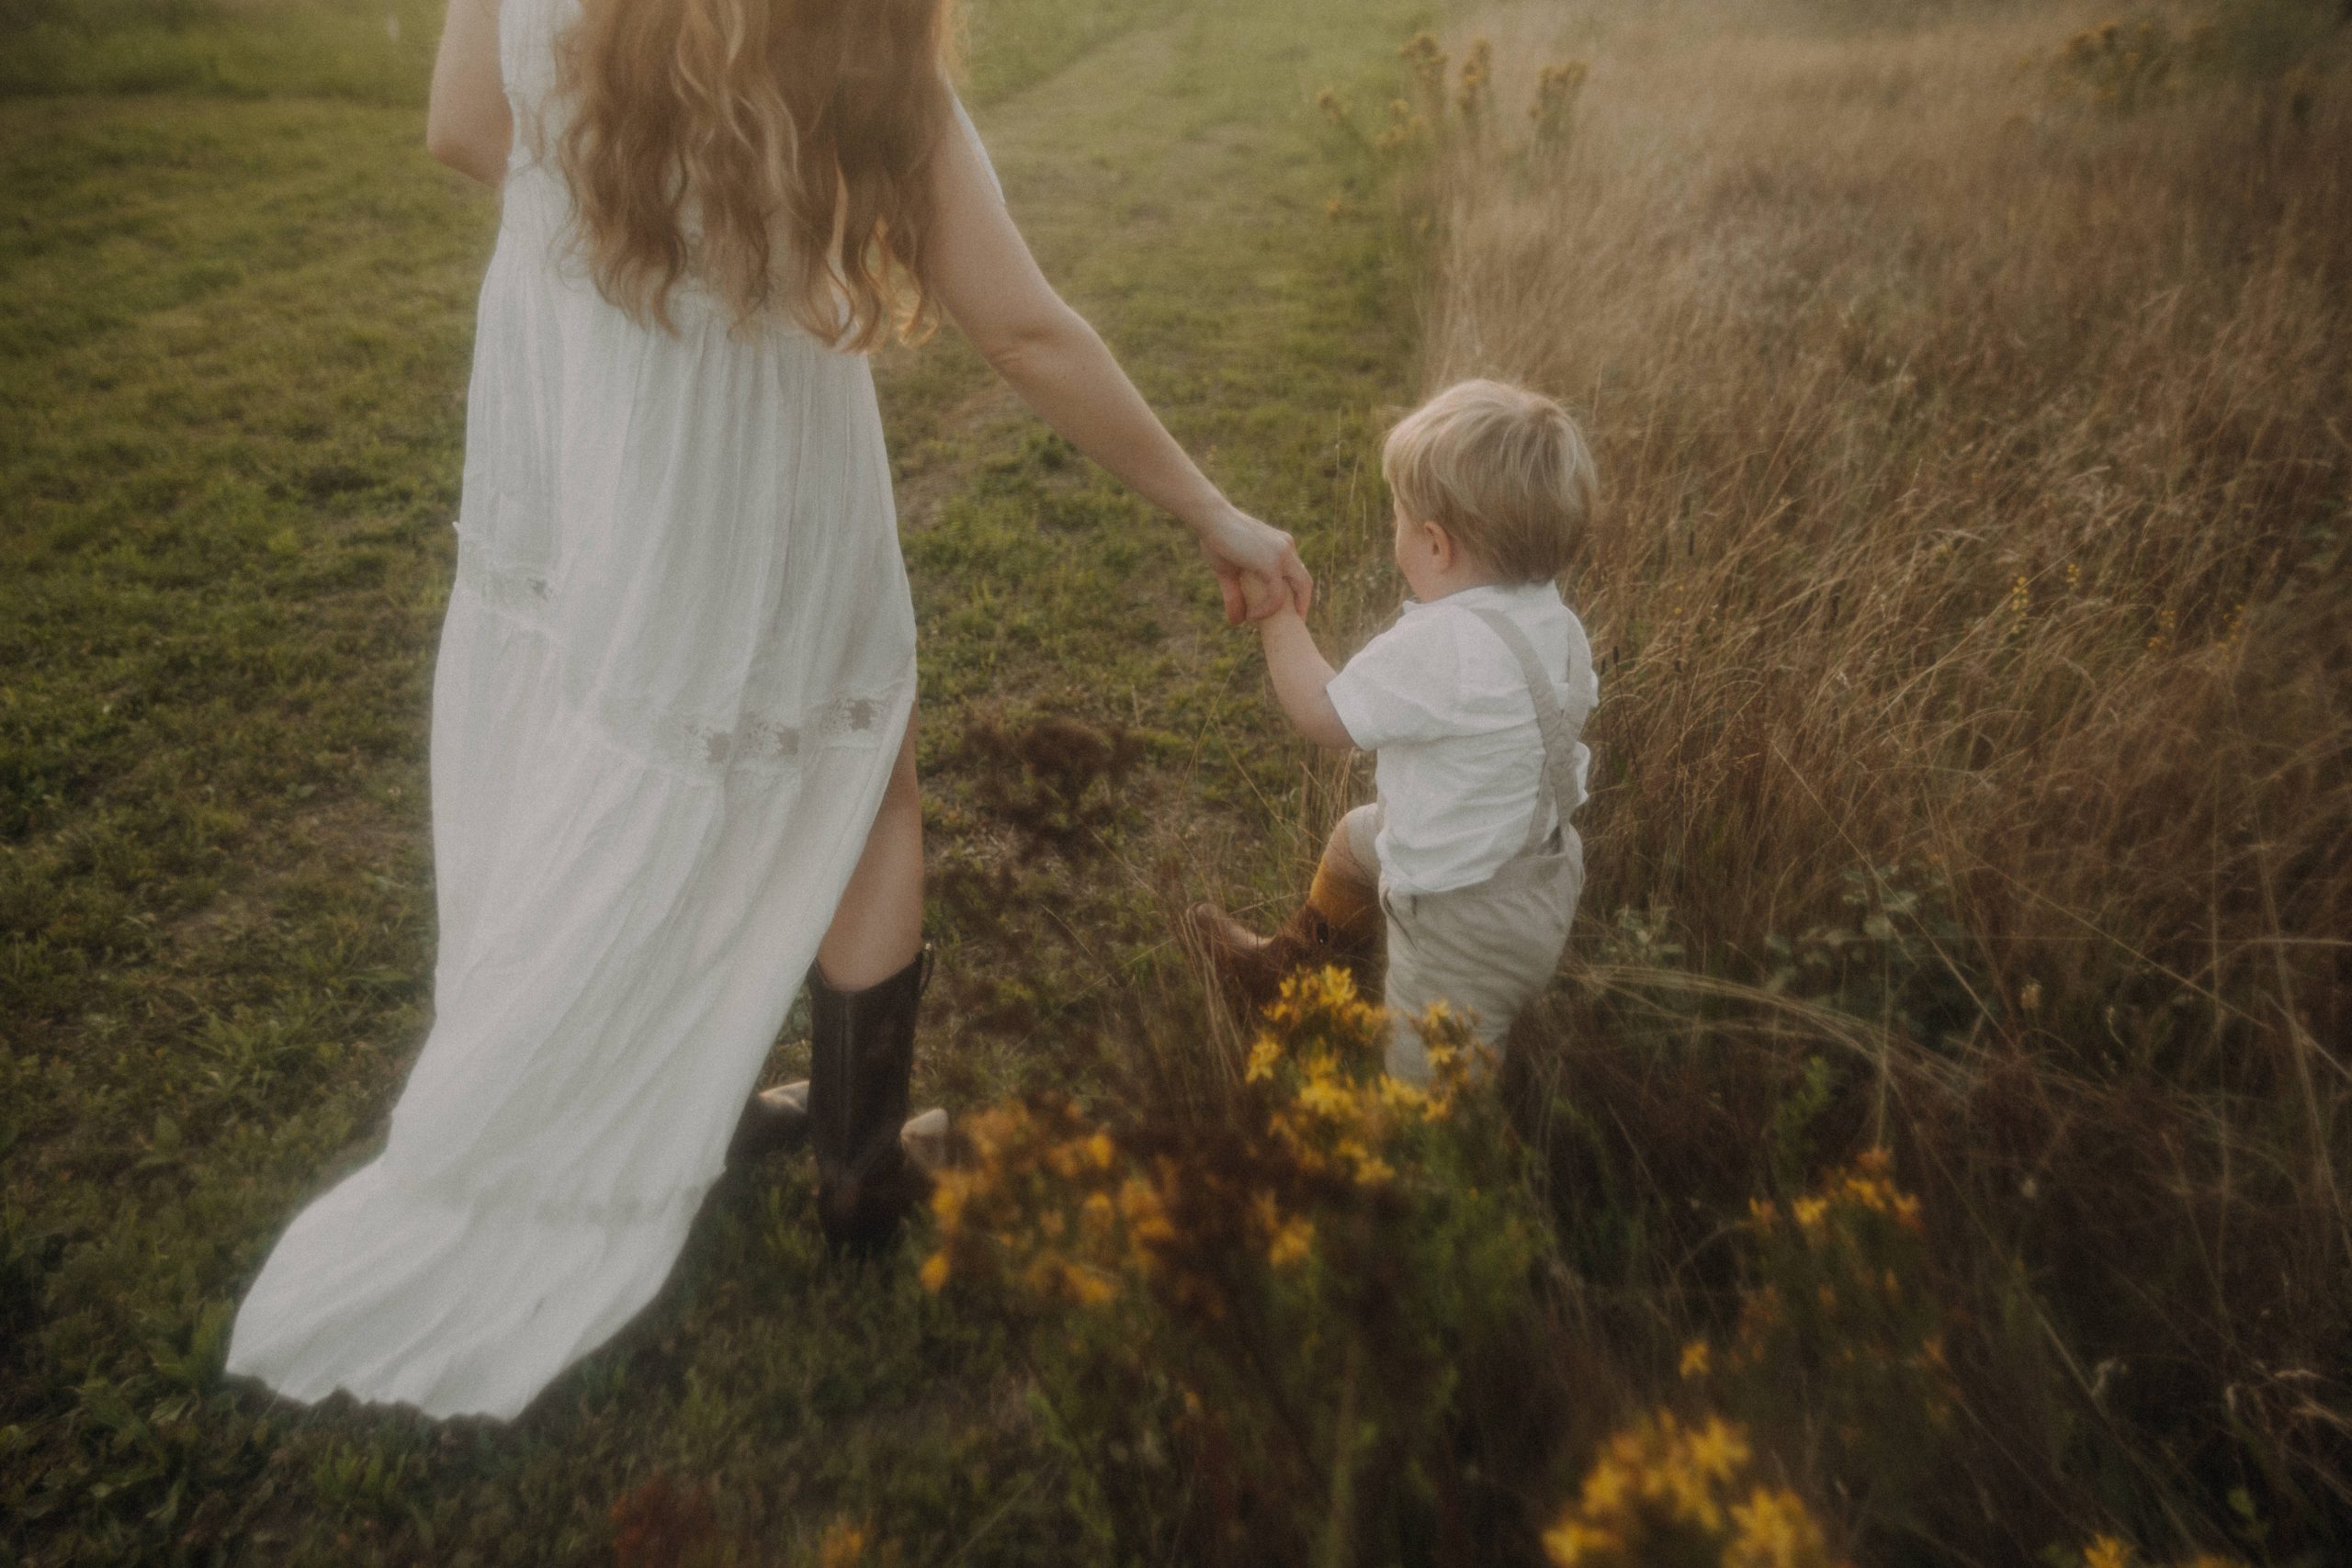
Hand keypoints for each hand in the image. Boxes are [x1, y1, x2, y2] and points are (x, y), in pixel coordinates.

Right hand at [1196, 505, 1311, 624]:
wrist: (1210, 519)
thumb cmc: (1216, 540)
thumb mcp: (1228, 572)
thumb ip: (1236, 596)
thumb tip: (1236, 623)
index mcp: (1282, 545)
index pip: (1297, 573)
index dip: (1294, 594)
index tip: (1287, 611)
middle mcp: (1287, 547)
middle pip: (1305, 581)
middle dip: (1302, 604)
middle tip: (1294, 623)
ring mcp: (1282, 553)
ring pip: (1300, 587)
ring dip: (1291, 609)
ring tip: (1274, 625)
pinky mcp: (1271, 562)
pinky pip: (1277, 593)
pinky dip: (1268, 608)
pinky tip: (1254, 616)